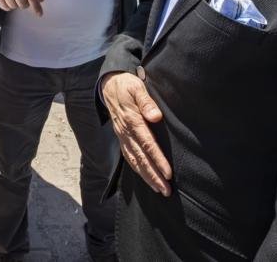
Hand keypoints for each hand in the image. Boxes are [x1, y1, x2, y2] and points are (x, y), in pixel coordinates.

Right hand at [101, 72, 171, 195]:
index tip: (168, 173)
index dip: (158, 159)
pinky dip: (137, 169)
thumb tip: (156, 116)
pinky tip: (145, 177)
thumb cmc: (126, 86)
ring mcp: (122, 136)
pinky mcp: (122, 138)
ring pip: (134, 160)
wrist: (109, 85)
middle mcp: (126, 132)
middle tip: (166, 190)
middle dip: (154, 175)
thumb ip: (146, 101)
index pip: (147, 144)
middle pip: (141, 158)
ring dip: (147, 176)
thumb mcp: (137, 87)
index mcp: (132, 120)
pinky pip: (129, 156)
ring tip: (159, 189)